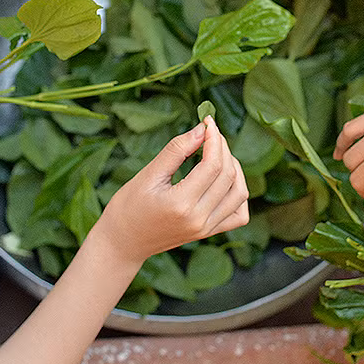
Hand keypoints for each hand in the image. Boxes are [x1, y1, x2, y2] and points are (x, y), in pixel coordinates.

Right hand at [92, 116, 249, 267]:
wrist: (124, 241)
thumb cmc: (129, 206)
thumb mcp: (148, 174)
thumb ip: (176, 150)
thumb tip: (201, 129)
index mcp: (181, 204)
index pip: (212, 165)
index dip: (214, 139)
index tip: (207, 122)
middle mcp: (199, 219)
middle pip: (228, 175)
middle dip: (223, 148)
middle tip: (210, 132)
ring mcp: (206, 229)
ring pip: (239, 193)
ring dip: (234, 168)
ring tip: (217, 153)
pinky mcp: (209, 232)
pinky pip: (238, 214)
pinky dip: (238, 193)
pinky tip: (224, 180)